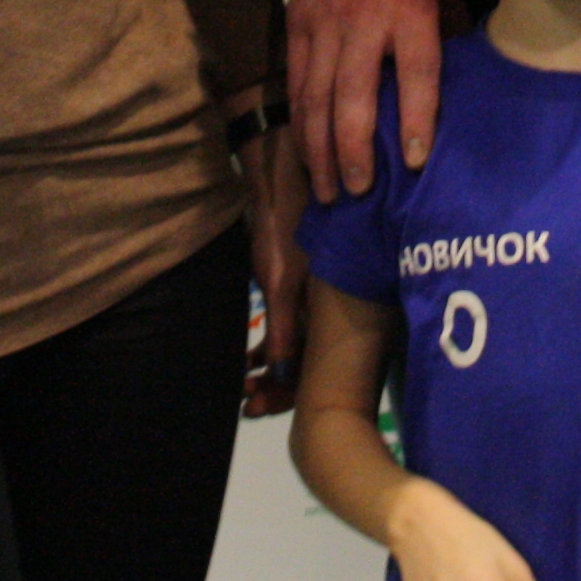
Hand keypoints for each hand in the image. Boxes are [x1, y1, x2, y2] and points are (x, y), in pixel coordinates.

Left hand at [241, 127, 307, 416]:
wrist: (281, 175)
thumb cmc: (283, 223)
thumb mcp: (280, 276)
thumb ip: (284, 324)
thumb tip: (280, 371)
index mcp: (337, 310)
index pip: (320, 369)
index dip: (289, 393)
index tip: (255, 405)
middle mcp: (334, 311)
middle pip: (311, 366)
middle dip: (279, 388)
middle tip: (246, 402)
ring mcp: (317, 302)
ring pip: (300, 351)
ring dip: (272, 369)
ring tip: (242, 385)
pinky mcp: (302, 290)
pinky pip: (291, 330)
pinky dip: (271, 346)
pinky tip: (247, 360)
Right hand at [287, 0, 454, 201]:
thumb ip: (450, 21)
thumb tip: (459, 73)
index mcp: (409, 4)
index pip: (415, 70)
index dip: (416, 117)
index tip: (418, 160)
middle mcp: (362, 19)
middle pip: (352, 97)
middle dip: (353, 151)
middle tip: (359, 192)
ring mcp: (322, 23)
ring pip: (314, 98)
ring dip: (319, 148)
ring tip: (327, 189)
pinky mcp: (297, 22)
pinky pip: (295, 80)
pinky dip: (299, 119)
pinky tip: (305, 149)